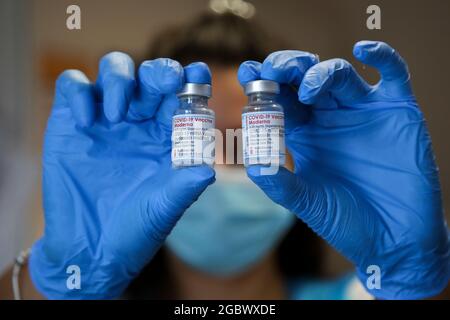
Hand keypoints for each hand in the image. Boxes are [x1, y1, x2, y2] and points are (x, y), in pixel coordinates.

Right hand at [29, 53, 214, 298]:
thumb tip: (209, 170)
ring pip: (114, 69)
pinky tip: (86, 121)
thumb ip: (184, 188)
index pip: (182, 96)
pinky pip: (73, 86)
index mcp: (167, 134)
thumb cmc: (135, 229)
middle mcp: (139, 120)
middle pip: (150, 76)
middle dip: (159, 72)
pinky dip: (79, 92)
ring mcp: (105, 118)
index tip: (200, 74)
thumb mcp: (163, 209)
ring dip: (120, 79)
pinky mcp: (71, 121)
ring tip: (118, 114)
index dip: (192, 81)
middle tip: (166, 83)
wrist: (91, 248)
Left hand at [238, 41, 449, 298]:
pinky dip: (381, 56)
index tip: (248, 73)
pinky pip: (392, 74)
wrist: (392, 239)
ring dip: (320, 72)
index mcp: (304, 132)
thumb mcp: (307, 202)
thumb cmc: (346, 221)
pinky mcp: (397, 110)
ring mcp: (362, 111)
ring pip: (340, 73)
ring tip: (308, 89)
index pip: (280, 99)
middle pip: (305, 77)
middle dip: (287, 68)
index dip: (263, 83)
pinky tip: (363, 50)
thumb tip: (252, 163)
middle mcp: (330, 117)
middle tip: (273, 71)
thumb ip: (280, 183)